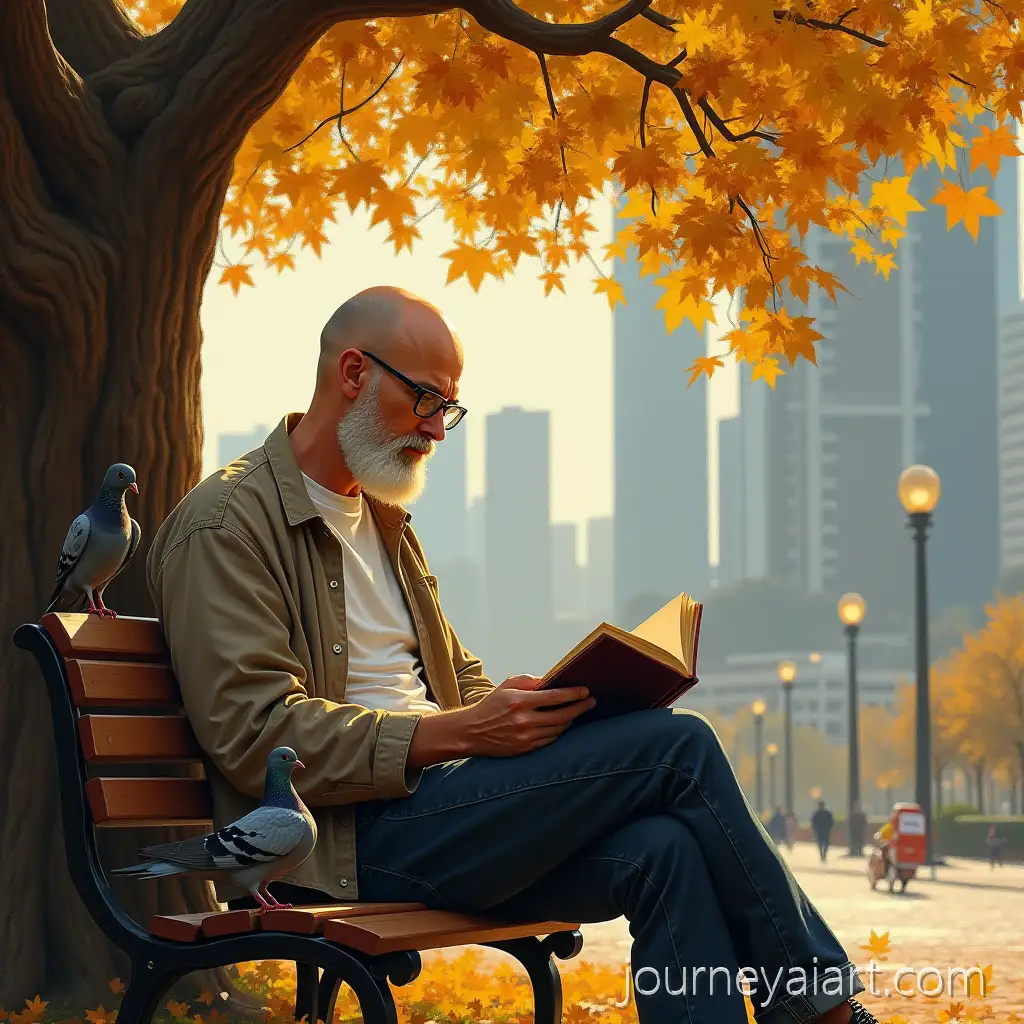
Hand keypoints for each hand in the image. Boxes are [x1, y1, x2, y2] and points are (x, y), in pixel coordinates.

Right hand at [458, 675, 594, 756]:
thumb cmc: (491, 705)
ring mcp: (525, 737)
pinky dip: (558, 731)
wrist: (471, 731)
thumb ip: (530, 681)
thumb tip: (552, 680)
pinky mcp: (525, 749)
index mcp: (520, 701)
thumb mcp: (507, 685)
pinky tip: (563, 724)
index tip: (585, 691)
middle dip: (579, 708)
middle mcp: (524, 720)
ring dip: (571, 720)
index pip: (554, 697)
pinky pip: (549, 740)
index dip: (573, 694)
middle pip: (561, 715)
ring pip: (558, 729)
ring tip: (578, 712)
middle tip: (590, 702)